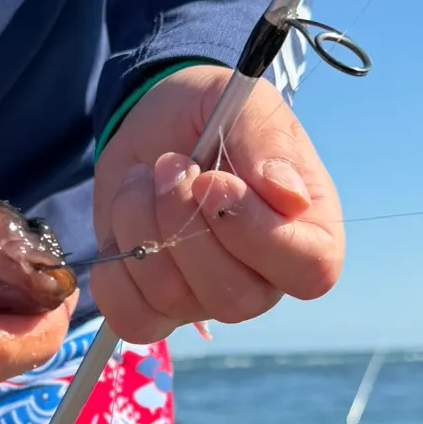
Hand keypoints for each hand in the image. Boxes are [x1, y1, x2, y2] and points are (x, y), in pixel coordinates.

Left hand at [90, 65, 342, 342]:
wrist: (153, 126)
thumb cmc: (211, 116)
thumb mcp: (244, 104)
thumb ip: (270, 143)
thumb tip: (290, 197)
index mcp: (307, 235)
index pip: (310, 270)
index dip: (256, 233)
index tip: (213, 182)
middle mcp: (263, 281)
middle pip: (233, 296)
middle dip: (184, 224)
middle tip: (170, 165)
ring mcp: (207, 302)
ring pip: (172, 297)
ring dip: (141, 227)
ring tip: (143, 179)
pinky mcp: (155, 310)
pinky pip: (131, 318)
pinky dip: (112, 269)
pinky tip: (123, 225)